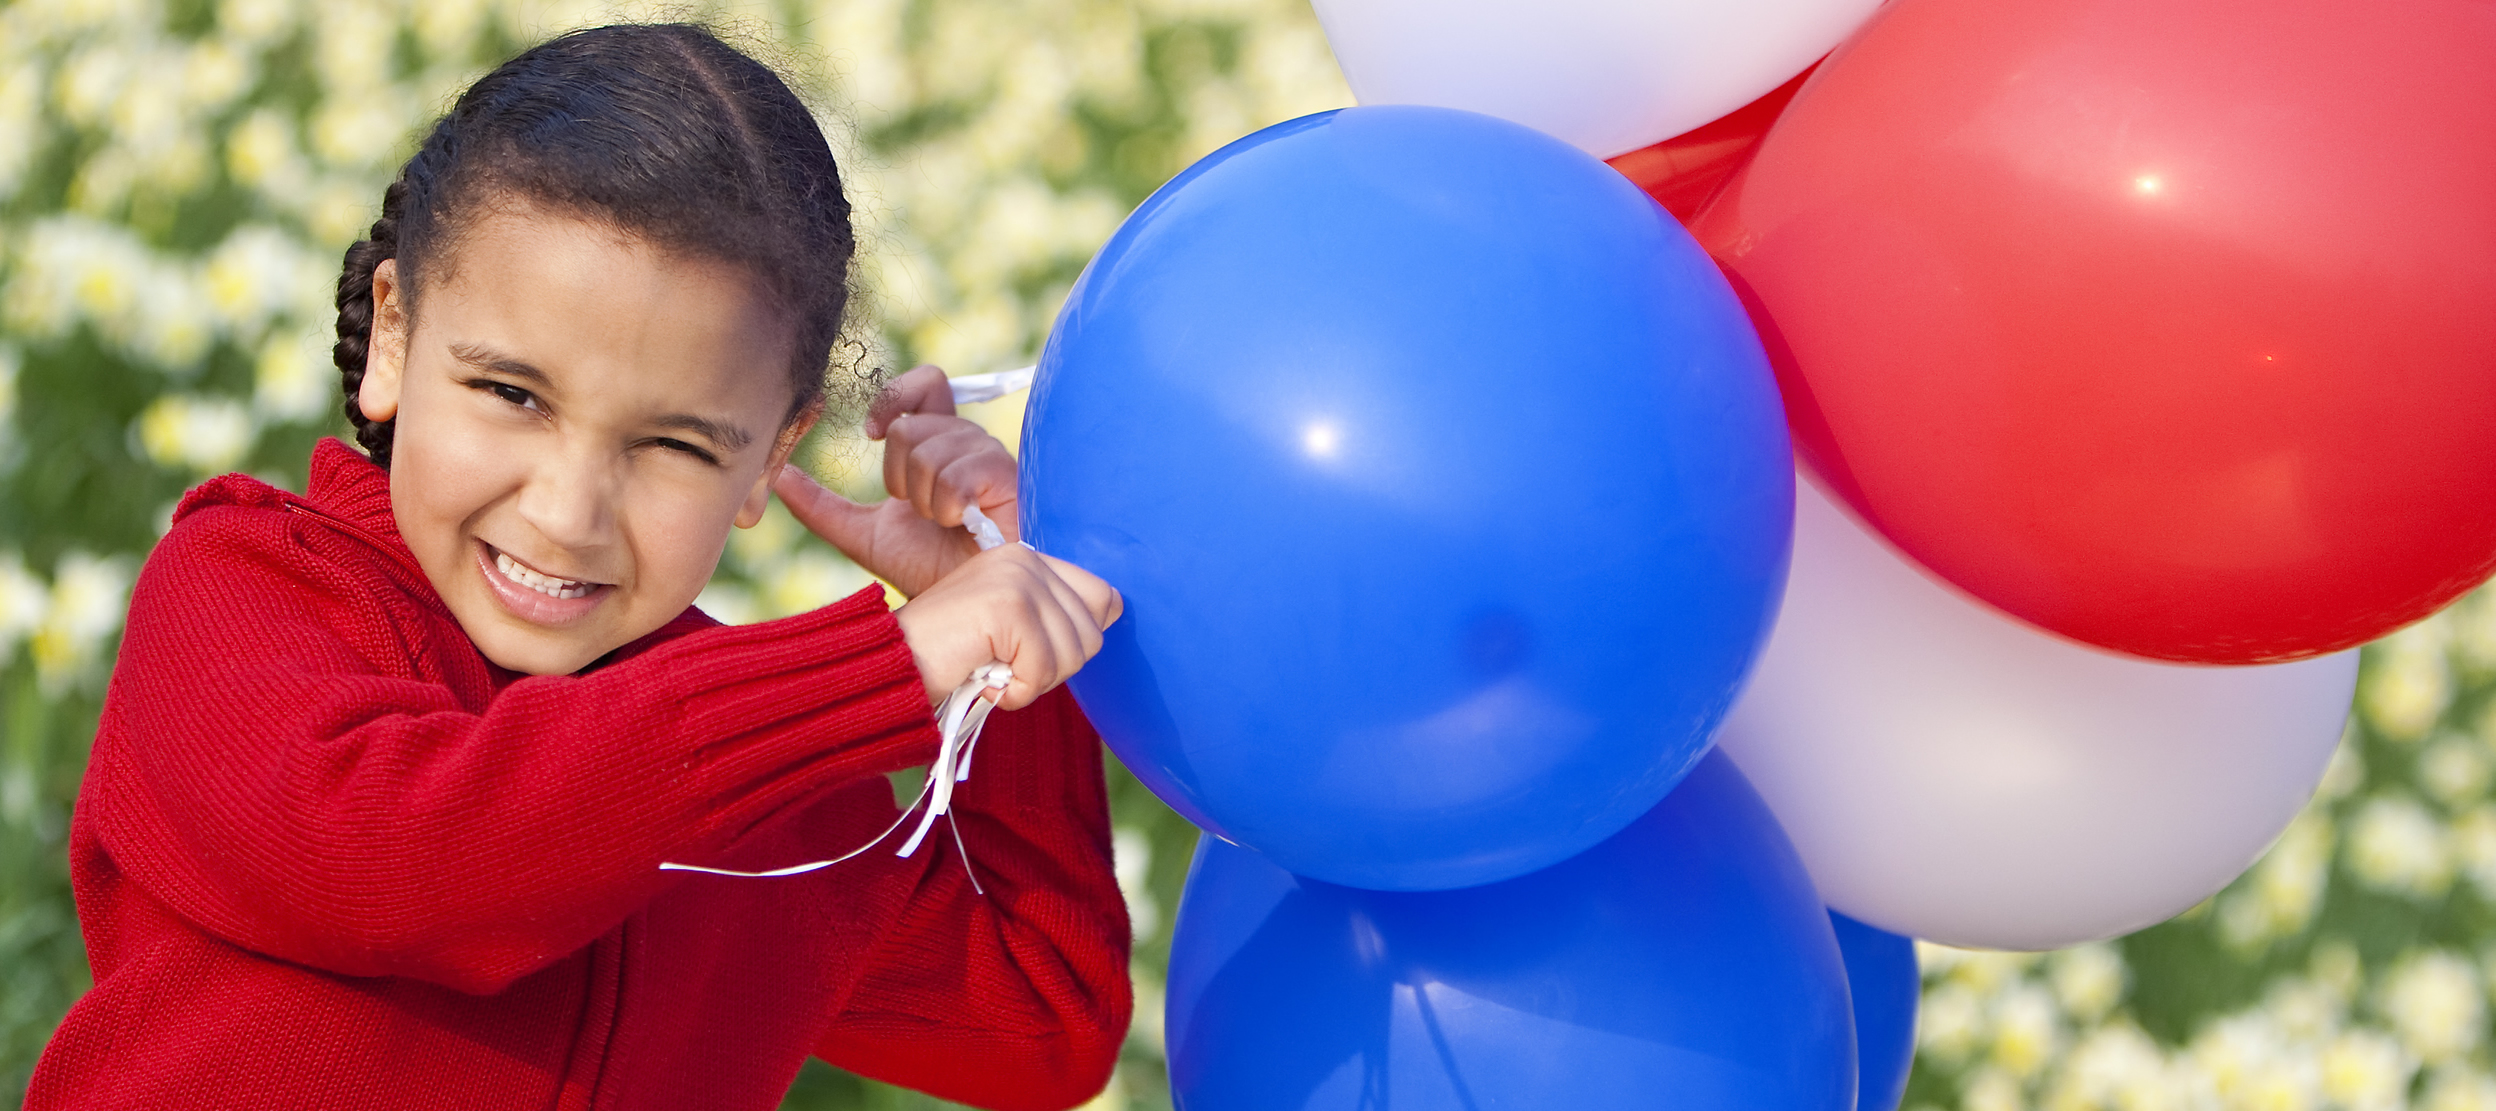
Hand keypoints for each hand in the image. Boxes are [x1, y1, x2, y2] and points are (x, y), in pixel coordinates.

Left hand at [774, 364, 1018, 597]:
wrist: (967, 609)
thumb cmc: (928, 571)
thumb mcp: (863, 537)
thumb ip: (822, 508)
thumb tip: (779, 480)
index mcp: (940, 444)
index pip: (926, 384)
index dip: (895, 397)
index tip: (871, 433)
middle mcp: (968, 444)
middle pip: (912, 426)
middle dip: (899, 477)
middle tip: (919, 512)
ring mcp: (992, 458)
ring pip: (930, 451)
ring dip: (924, 500)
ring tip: (944, 524)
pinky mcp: (1009, 478)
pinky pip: (956, 474)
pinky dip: (947, 507)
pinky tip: (962, 525)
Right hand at [893, 544, 1122, 708]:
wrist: (887, 667)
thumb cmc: (948, 659)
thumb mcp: (1010, 631)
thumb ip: (1055, 616)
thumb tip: (1114, 608)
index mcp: (1028, 558)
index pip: (1103, 597)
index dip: (1075, 640)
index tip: (1028, 652)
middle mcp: (1025, 558)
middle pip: (1092, 634)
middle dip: (1052, 669)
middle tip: (1004, 668)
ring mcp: (1016, 578)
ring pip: (1073, 655)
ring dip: (1033, 682)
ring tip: (991, 672)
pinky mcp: (1006, 605)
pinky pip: (1043, 669)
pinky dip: (1016, 692)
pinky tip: (983, 682)